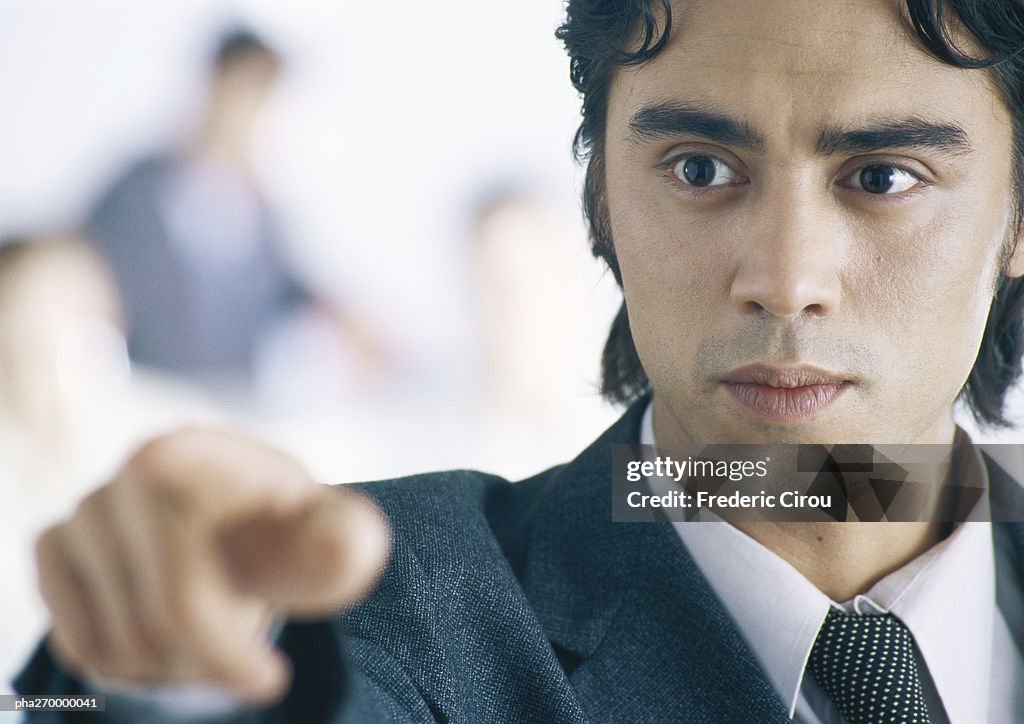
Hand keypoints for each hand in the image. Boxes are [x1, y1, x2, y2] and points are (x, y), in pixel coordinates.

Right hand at [35, 428, 390, 704]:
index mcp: (179, 458)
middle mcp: (118, 481)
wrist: (235, 503)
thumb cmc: (283, 521)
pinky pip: (79, 644)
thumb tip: (348, 548)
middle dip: (204, 659)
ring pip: (111, 648)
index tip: (269, 681)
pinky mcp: (53, 548)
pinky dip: (126, 660)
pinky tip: (170, 631)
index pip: (182, 594)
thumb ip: (338, 541)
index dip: (224, 651)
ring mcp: (80, 515)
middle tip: (247, 651)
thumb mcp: (321, 528)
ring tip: (213, 632)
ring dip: (169, 666)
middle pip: (148, 630)